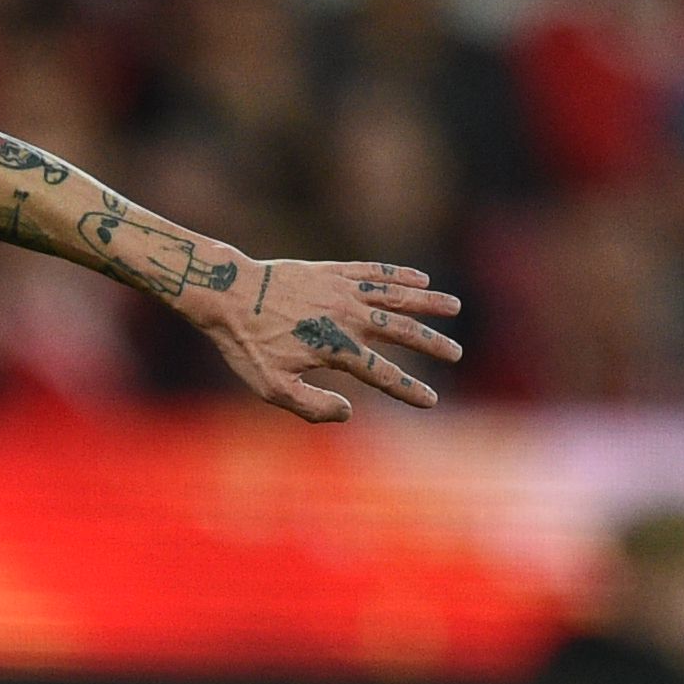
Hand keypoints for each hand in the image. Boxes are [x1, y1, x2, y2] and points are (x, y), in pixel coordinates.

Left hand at [190, 259, 463, 421]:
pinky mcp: (332, 271)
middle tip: (456, 353)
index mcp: (335, 349)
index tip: (431, 401)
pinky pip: (373, 271)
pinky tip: (420, 277)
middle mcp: (346, 317)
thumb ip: (311, 406)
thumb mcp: (271, 387)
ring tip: (454, 306)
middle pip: (399, 331)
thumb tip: (349, 412)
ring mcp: (341, 290)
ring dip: (426, 302)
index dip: (409, 389)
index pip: (382, 374)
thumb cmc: (247, 345)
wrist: (227, 293)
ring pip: (394, 296)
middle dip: (431, 343)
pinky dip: (398, 274)